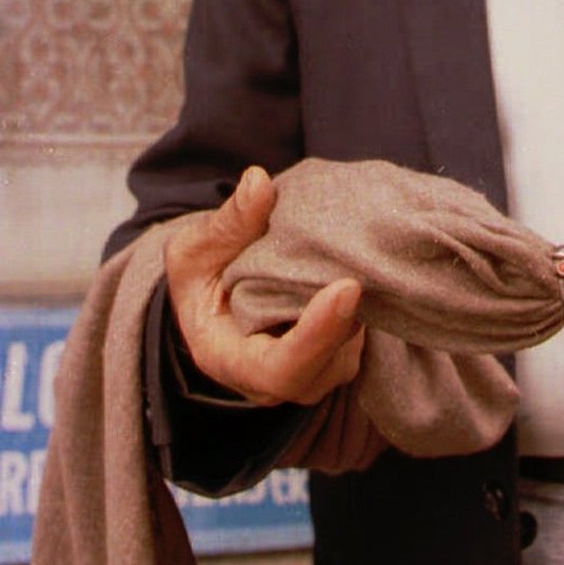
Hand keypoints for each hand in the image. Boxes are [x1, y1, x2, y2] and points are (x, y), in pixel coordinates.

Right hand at [164, 165, 364, 406]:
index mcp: (231, 360)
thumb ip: (227, 222)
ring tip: (361, 257)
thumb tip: (258, 183)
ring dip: (361, 308)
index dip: (317, 334)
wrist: (219, 297)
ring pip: (349, 348)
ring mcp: (312, 372)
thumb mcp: (197, 249)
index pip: (281, 368)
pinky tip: (365, 264)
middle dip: (347, 320)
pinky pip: (359, 334)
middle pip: (325, 365)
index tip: (347, 287)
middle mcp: (275, 381)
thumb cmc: (203, 276)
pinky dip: (366, 303)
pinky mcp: (338, 353)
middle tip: (365, 271)